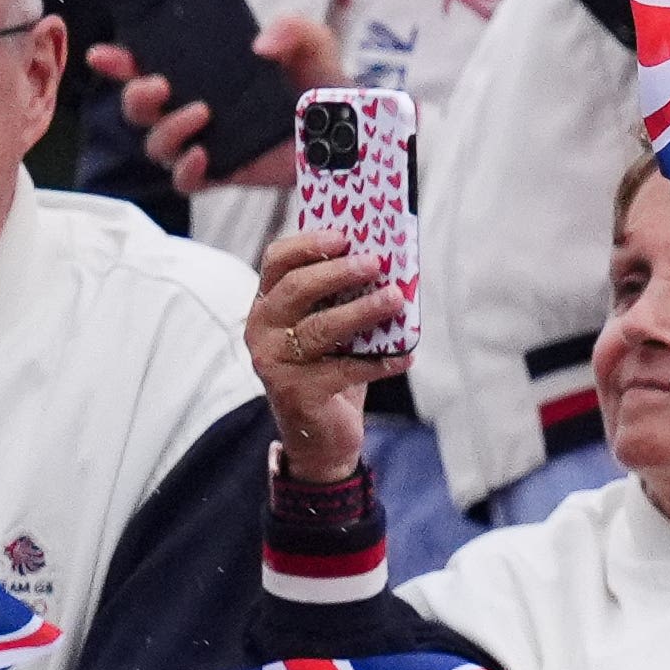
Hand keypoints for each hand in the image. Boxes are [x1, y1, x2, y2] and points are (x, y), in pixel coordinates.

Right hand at [99, 13, 339, 195]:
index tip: (105, 54)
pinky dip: (186, 170)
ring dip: (166, 130)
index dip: (118, 62)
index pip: (146, 67)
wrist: (353, 126)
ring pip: (156, 146)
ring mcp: (205, 143)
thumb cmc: (321, 82)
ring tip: (200, 114)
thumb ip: (292, 29)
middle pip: (138, 110)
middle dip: (135, 97)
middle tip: (159, 85)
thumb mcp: (312, 44)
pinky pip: (186, 182)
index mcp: (203, 75)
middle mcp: (193, 108)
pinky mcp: (224, 173)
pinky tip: (202, 156)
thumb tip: (259, 45)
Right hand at [246, 234, 404, 481]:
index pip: (277, 261)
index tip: (346, 235)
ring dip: (363, 310)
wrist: (320, 434)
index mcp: (269, 304)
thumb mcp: (336, 325)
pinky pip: (345, 370)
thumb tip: (395, 258)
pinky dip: (381, 361)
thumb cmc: (332, 365)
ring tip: (396, 299)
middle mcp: (262, 330)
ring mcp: (275, 363)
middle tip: (377, 263)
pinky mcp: (297, 393)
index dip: (308, 243)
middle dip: (339, 272)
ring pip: (320, 327)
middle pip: (297, 289)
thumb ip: (350, 294)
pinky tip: (408, 356)